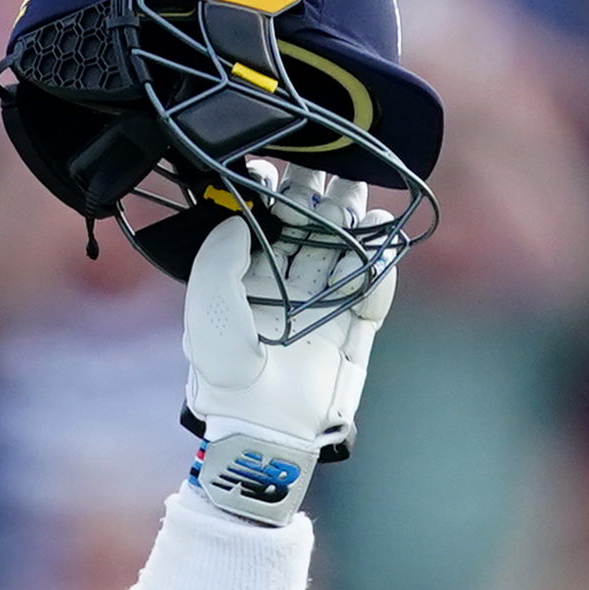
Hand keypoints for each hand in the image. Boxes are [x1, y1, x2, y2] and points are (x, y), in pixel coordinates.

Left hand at [180, 180, 395, 522]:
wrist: (263, 429)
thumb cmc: (225, 371)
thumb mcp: (206, 307)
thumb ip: (218, 258)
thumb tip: (241, 220)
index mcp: (245, 280)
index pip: (263, 225)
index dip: (272, 193)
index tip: (276, 165)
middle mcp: (285, 289)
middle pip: (309, 229)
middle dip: (320, 194)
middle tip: (332, 160)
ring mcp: (322, 308)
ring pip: (343, 251)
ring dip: (352, 219)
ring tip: (357, 186)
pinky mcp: (354, 332)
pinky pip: (372, 291)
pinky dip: (380, 263)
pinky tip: (382, 233)